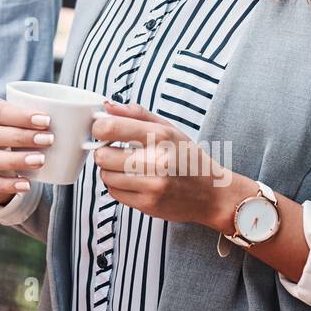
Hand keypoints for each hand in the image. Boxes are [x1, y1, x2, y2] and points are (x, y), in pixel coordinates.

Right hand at [0, 95, 54, 204]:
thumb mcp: (5, 113)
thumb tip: (73, 123)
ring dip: (17, 161)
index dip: (23, 116)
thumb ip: (27, 115)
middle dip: (24, 138)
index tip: (46, 120)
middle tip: (49, 139)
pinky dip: (7, 185)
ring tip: (40, 161)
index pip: (1, 112)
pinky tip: (26, 185)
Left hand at [90, 98, 236, 227]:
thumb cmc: (189, 158)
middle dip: (104, 152)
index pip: (110, 128)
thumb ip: (136, 114)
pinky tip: (133, 181)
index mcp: (160, 136)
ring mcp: (152, 185)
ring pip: (105, 176)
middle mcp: (156, 161)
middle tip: (115, 151)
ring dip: (110, 171)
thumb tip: (107, 105)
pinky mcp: (148, 205)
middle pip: (102, 155)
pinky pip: (114, 193)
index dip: (98, 128)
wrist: (212, 194)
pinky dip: (118, 186)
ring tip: (126, 167)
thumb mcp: (169, 128)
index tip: (102, 130)